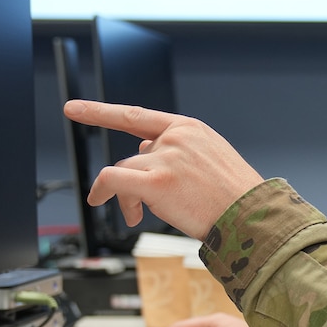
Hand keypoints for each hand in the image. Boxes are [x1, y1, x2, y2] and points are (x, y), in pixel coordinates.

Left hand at [63, 100, 264, 239]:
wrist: (252, 217)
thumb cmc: (235, 196)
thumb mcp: (211, 158)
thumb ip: (177, 150)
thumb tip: (144, 147)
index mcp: (190, 129)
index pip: (137, 116)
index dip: (101, 112)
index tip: (75, 109)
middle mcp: (176, 137)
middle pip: (134, 154)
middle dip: (133, 181)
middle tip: (136, 205)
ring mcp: (166, 157)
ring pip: (124, 170)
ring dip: (125, 195)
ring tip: (138, 215)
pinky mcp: (157, 181)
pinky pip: (112, 179)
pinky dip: (103, 191)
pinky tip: (107, 203)